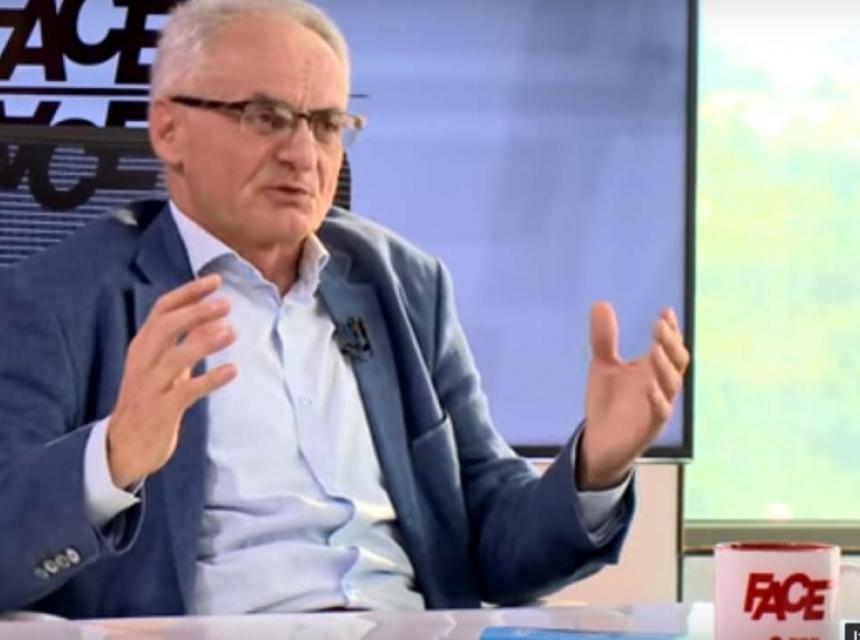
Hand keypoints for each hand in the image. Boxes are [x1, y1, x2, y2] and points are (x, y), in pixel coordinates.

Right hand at [106, 274, 236, 487]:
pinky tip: (231, 370)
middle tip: (225, 303)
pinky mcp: (160, 411)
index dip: (188, 293)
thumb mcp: (166, 368)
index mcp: (143, 347)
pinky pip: (186, 392)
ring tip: (231, 333)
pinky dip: (209, 380)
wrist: (122, 449)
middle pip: (165, 327)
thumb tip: (213, 319)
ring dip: (203, 343)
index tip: (214, 280)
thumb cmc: (148, 401)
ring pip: (174, 358)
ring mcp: (150, 387)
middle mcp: (143, 362)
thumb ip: (186, 343)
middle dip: (195, 312)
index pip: (162, 310)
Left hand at [577, 302, 688, 489]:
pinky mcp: (648, 428)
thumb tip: (601, 303)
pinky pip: (660, 413)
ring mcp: (658, 407)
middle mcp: (660, 386)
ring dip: (665, 367)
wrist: (598, 442)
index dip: (670, 330)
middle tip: (660, 325)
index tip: (665, 312)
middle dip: (671, 343)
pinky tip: (649, 387)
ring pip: (672, 385)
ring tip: (656, 349)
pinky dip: (657, 400)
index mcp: (652, 370)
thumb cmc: (607, 403)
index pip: (669, 346)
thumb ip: (604, 339)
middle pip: (677, 362)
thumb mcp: (602, 366)